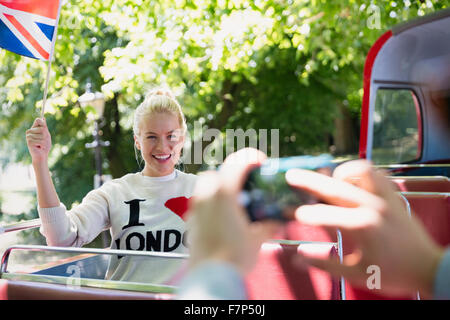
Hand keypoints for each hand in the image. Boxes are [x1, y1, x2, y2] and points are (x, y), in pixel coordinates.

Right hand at [26, 118, 51, 163]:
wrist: (41, 155)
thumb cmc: (45, 145)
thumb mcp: (46, 135)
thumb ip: (44, 127)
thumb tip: (43, 118)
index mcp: (33, 128)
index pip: (38, 120)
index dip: (43, 124)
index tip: (45, 128)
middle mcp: (29, 131)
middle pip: (42, 128)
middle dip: (46, 136)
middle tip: (44, 141)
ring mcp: (28, 136)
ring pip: (42, 136)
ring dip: (45, 142)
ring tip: (42, 145)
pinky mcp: (29, 142)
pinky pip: (40, 141)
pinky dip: (43, 145)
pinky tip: (40, 147)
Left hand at [186, 148, 280, 274]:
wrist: (211, 277)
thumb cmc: (234, 256)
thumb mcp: (257, 238)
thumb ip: (268, 225)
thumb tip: (277, 221)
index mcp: (224, 193)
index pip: (237, 163)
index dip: (250, 157)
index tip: (260, 161)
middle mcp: (206, 195)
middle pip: (217, 173)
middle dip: (231, 174)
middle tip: (246, 185)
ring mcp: (196, 208)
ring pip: (205, 187)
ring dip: (219, 188)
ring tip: (235, 202)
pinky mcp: (191, 221)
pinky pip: (200, 203)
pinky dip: (211, 203)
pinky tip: (223, 218)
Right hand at [286, 160, 444, 297]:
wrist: (428, 269)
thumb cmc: (392, 273)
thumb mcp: (356, 275)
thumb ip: (325, 264)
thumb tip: (299, 257)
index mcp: (361, 227)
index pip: (323, 214)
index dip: (304, 214)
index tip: (291, 214)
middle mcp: (372, 206)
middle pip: (334, 187)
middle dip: (309, 181)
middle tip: (291, 176)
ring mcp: (385, 198)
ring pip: (360, 171)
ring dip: (341, 173)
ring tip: (330, 180)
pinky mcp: (394, 196)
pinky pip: (377, 174)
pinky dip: (362, 173)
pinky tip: (352, 181)